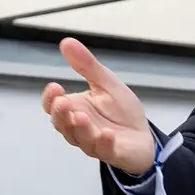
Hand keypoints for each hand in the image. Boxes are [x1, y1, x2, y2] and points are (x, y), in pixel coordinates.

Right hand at [42, 37, 156, 174]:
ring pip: (80, 138)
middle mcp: (78, 128)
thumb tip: (66, 41)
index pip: (52, 105)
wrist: (143, 136)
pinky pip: (105, 150)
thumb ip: (87, 67)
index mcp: (74, 109)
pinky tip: (107, 134)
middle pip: (61, 123)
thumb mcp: (106, 84)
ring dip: (80, 128)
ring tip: (82, 117)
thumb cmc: (120, 111)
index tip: (54, 87)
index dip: (50, 98)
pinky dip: (104, 143)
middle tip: (63, 102)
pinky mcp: (112, 153)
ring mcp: (94, 142)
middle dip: (61, 113)